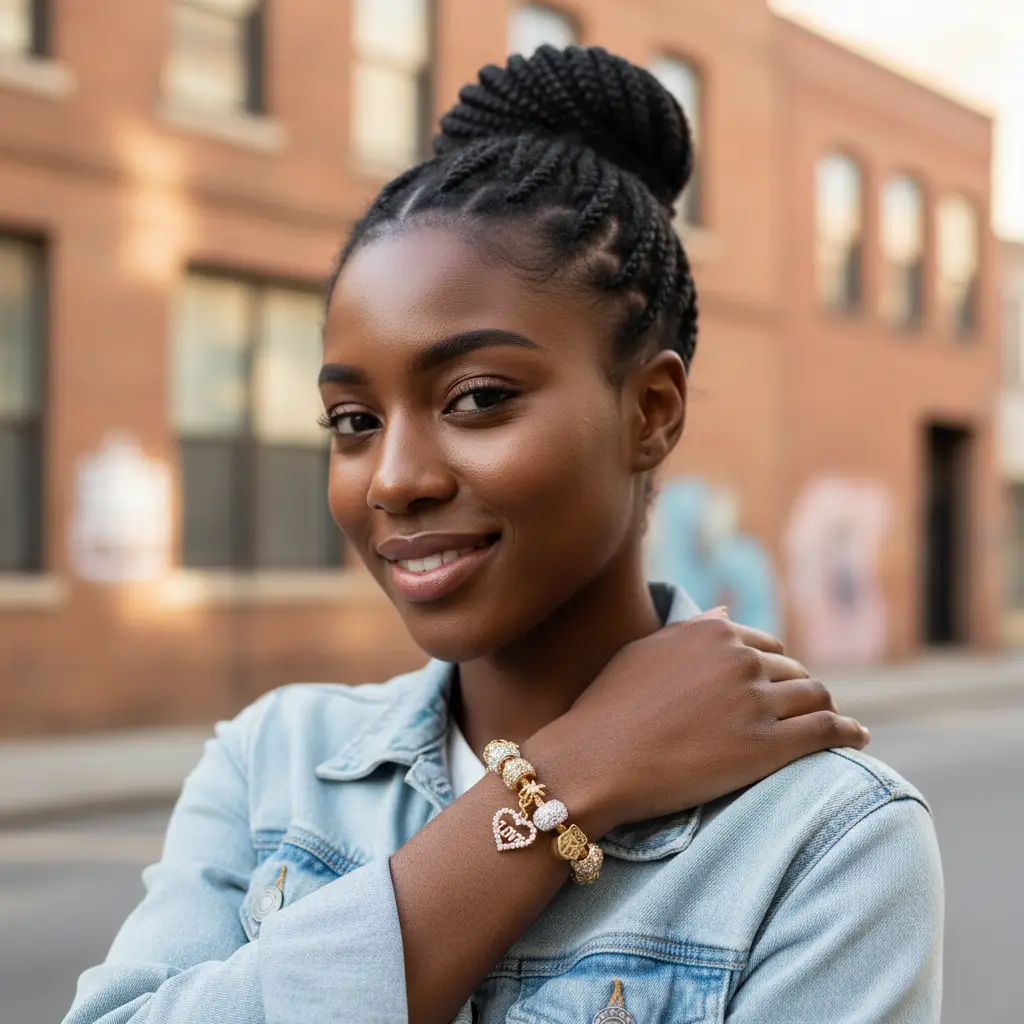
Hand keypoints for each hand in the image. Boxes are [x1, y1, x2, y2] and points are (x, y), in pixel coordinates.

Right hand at [526, 610, 867, 834]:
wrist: (595, 760)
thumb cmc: (608, 706)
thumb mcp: (646, 651)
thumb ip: (691, 628)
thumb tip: (725, 608)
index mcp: (713, 631)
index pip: (767, 645)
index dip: (775, 669)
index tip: (777, 689)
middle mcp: (739, 658)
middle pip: (794, 671)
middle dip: (798, 692)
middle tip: (800, 714)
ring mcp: (756, 701)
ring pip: (816, 697)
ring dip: (825, 710)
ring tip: (831, 725)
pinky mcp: (767, 747)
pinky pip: (827, 731)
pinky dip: (849, 732)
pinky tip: (858, 738)